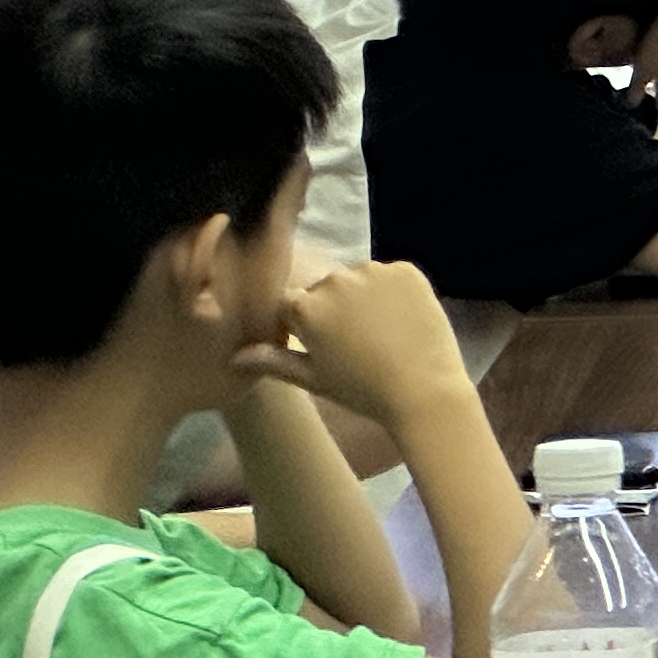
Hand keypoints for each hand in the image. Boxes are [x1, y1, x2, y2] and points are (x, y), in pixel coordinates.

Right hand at [238, 255, 468, 429]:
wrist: (423, 388)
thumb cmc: (361, 389)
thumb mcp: (312, 377)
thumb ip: (272, 360)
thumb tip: (235, 357)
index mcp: (307, 307)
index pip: (288, 302)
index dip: (296, 321)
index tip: (312, 340)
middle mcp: (336, 280)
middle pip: (323, 288)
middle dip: (329, 307)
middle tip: (350, 340)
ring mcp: (374, 271)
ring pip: (356, 279)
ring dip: (359, 296)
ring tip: (376, 331)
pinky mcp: (407, 269)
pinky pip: (389, 275)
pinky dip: (390, 291)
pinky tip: (398, 319)